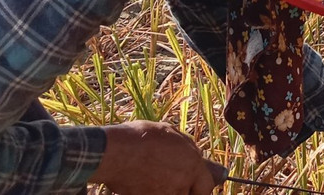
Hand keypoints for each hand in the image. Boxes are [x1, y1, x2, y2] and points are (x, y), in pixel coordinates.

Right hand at [89, 120, 221, 194]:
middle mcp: (181, 183)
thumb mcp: (171, 133)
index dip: (204, 185)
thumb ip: (186, 148)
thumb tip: (193, 154)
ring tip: (158, 181)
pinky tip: (144, 184)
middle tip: (178, 183)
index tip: (197, 184)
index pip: (207, 186)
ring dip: (169, 191)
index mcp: (192, 165)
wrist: (116, 152)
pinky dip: (151, 192)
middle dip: (187, 190)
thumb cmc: (142, 138)